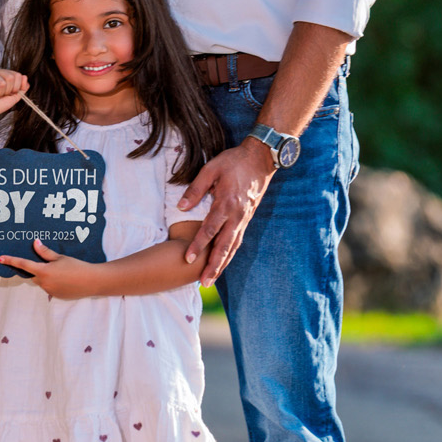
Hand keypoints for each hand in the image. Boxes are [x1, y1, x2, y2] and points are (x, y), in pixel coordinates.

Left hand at [0, 238, 104, 298]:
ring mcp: (49, 291)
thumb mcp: (60, 257)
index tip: (0, 258)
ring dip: (47, 275)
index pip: (23, 265)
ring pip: (42, 281)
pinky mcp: (56, 296)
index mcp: (43, 271)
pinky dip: (54, 282)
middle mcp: (44, 283)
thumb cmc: (77, 266)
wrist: (92, 281)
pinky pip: (49, 287)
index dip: (11, 261)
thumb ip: (45, 252)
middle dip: (38, 268)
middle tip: (51, 263)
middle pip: (33, 274)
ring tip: (64, 271)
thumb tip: (35, 243)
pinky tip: (66, 278)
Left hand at [179, 138, 273, 283]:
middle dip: (213, 266)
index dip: (198, 245)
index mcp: (226, 203)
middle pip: (224, 246)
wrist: (260, 159)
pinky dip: (230, 254)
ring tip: (211, 279)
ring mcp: (244, 219)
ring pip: (233, 247)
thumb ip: (196, 188)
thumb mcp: (211, 168)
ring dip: (222, 264)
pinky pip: (238, 240)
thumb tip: (181, 207)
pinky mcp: (247, 219)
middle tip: (203, 282)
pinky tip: (223, 263)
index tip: (187, 258)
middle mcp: (237, 216)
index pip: (210, 230)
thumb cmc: (234, 162)